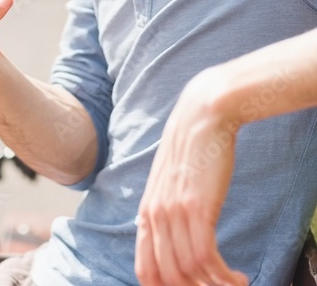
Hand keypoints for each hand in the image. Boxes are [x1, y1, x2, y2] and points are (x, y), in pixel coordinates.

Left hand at [135, 72, 247, 285]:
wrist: (203, 115)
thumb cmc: (191, 149)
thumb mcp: (169, 181)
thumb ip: (164, 209)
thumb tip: (166, 236)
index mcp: (146, 212)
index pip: (145, 270)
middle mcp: (155, 215)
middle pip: (168, 277)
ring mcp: (174, 212)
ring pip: (189, 272)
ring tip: (234, 284)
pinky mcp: (197, 207)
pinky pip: (207, 258)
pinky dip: (224, 277)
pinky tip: (238, 278)